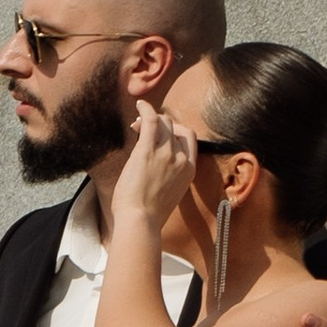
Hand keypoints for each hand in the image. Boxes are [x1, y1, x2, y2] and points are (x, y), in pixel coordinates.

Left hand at [110, 91, 194, 235]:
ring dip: (150, 118)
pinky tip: (139, 105)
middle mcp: (181, 158)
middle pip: (176, 128)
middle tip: (145, 128)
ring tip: (137, 123)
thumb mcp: (169, 193)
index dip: (177, 131)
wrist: (140, 220)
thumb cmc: (149, 213)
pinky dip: (145, 109)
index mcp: (189, 170)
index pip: (190, 139)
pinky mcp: (147, 150)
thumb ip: (169, 176)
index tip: (163, 134)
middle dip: (162, 124)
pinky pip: (150, 120)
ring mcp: (166, 153)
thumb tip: (157, 168)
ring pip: (163, 123)